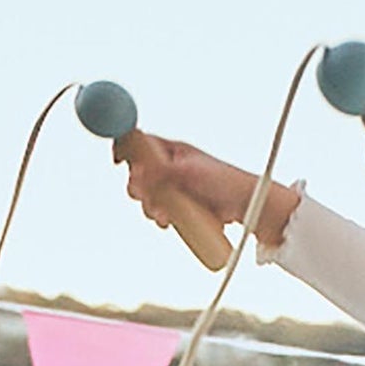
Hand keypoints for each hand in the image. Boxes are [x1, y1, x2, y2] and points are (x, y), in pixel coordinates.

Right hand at [115, 134, 255, 230]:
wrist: (246, 206)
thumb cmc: (224, 182)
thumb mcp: (189, 173)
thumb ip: (162, 171)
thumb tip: (138, 171)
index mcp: (172, 150)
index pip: (139, 143)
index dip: (124, 149)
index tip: (118, 161)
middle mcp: (170, 166)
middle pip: (137, 174)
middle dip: (139, 189)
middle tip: (148, 196)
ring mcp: (175, 187)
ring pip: (147, 197)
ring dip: (151, 207)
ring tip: (166, 214)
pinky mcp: (180, 206)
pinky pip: (161, 211)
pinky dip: (162, 218)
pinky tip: (170, 222)